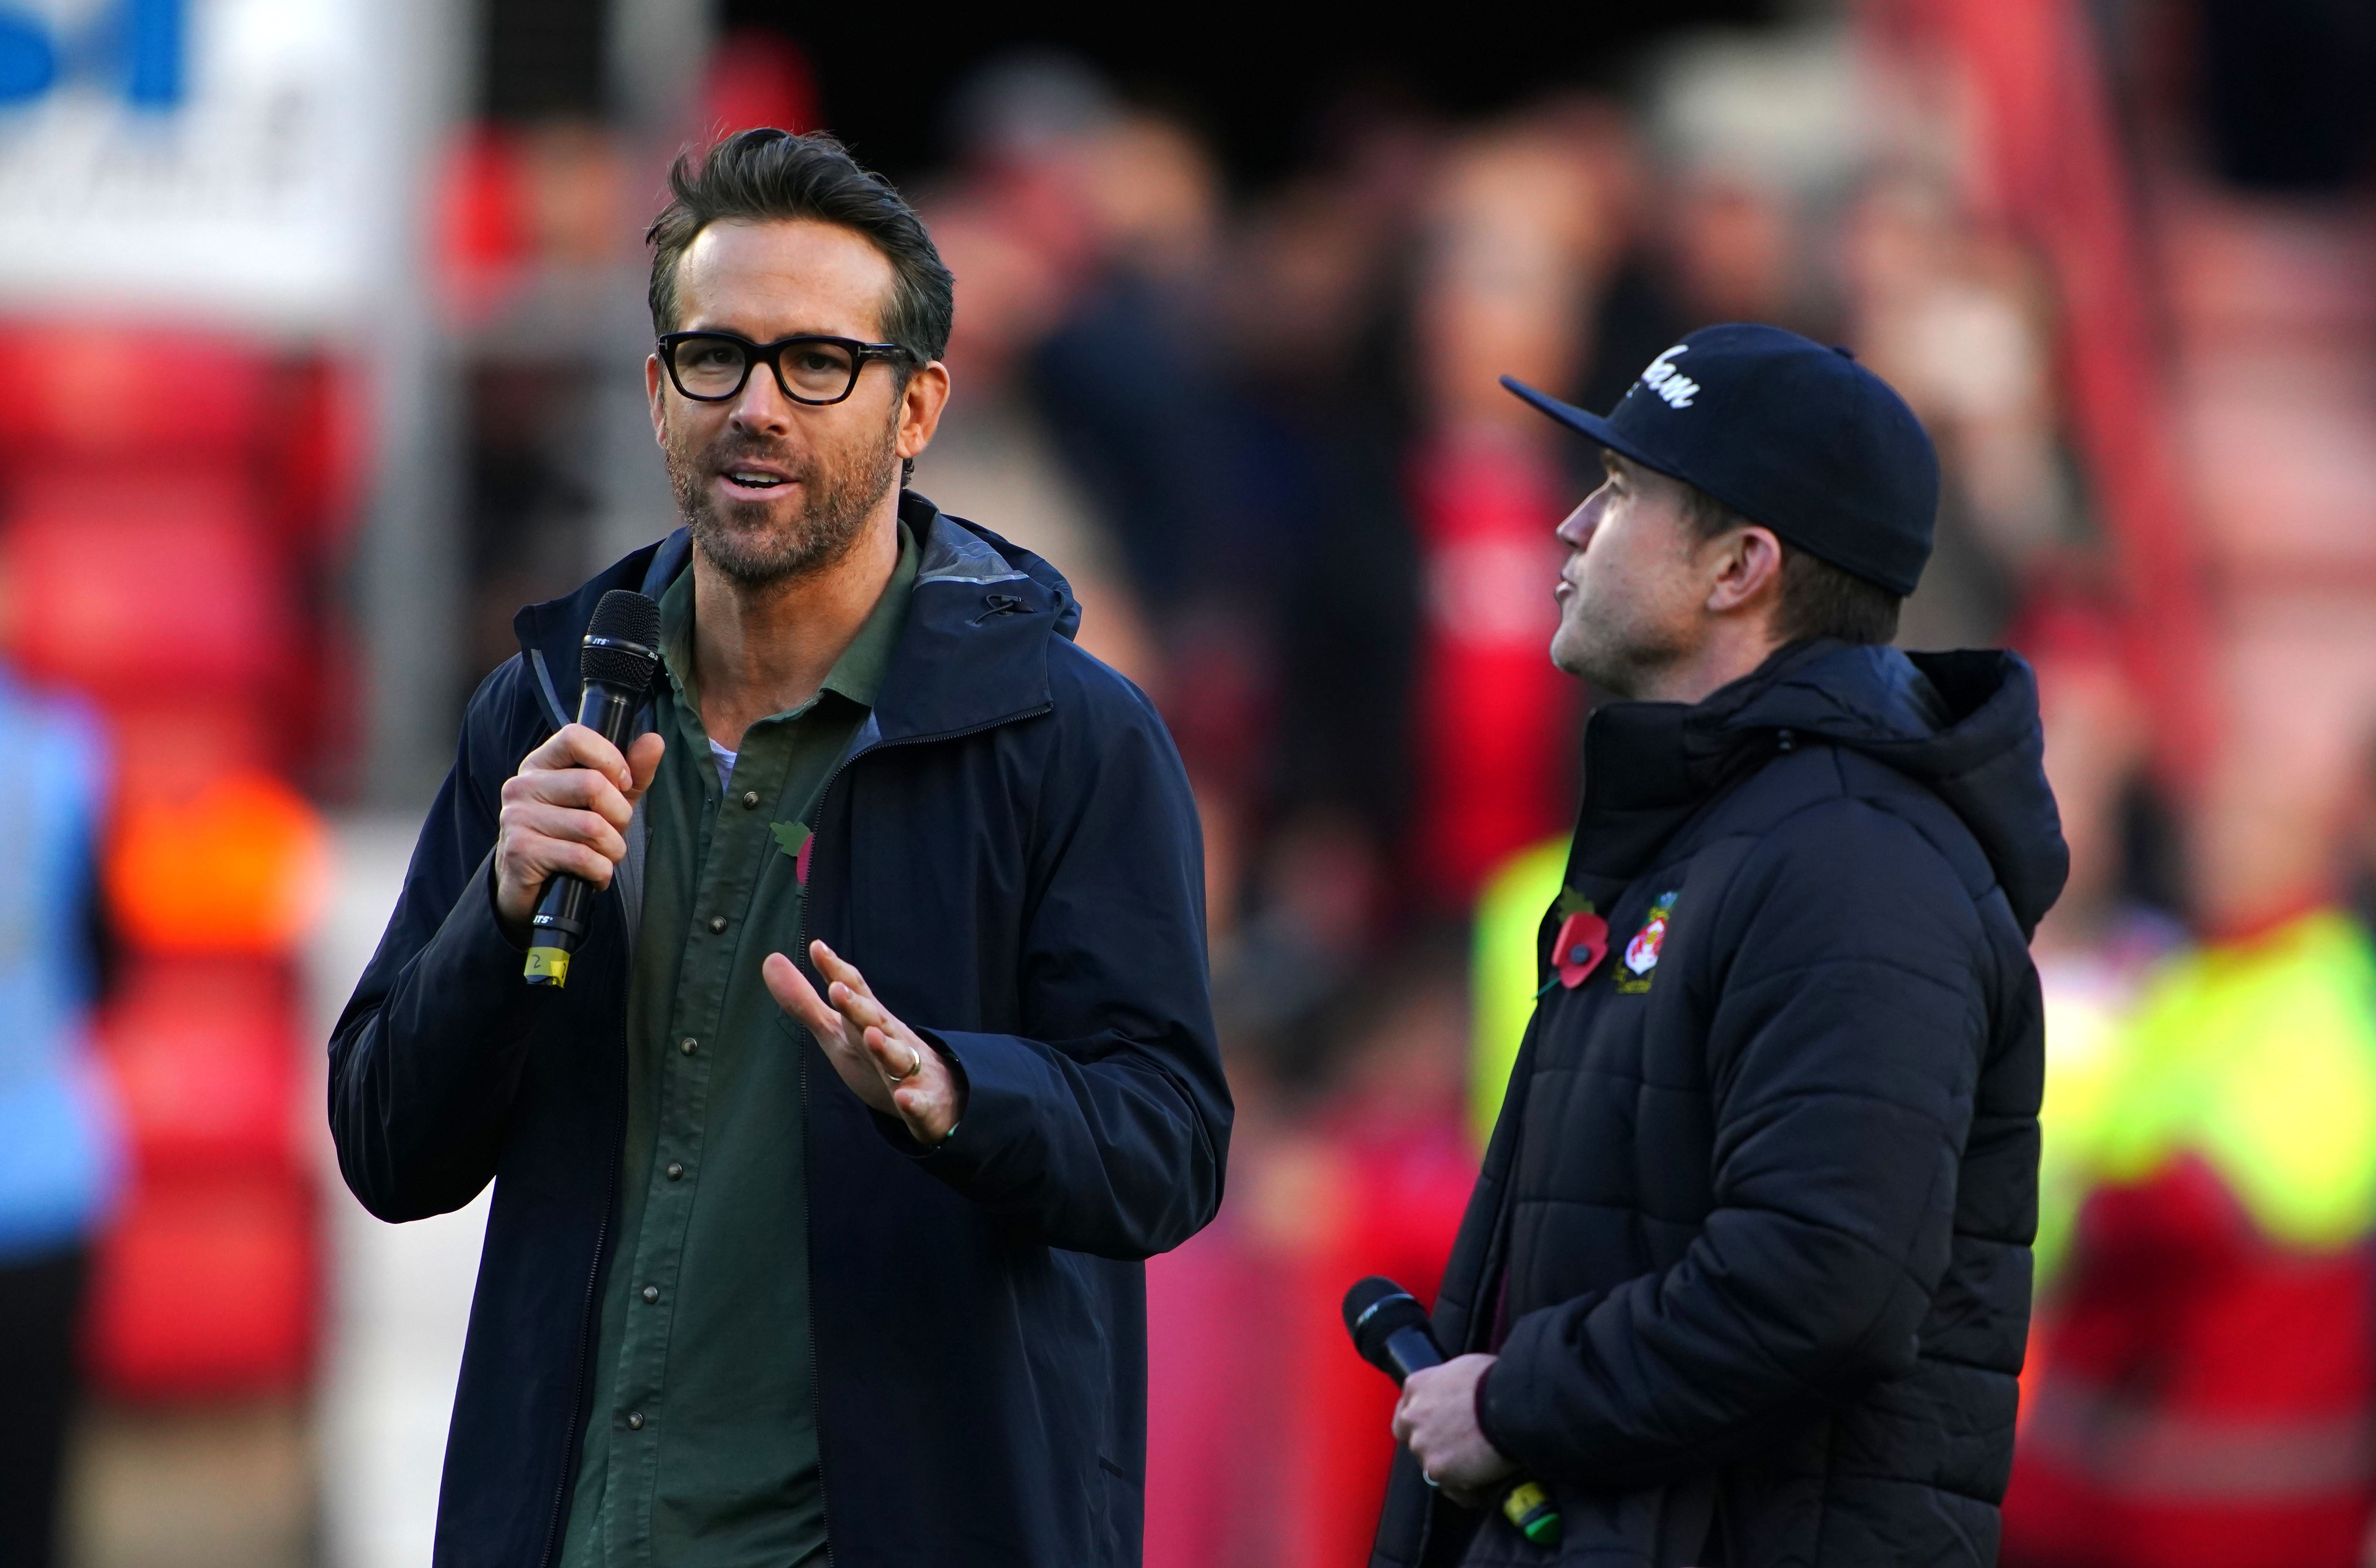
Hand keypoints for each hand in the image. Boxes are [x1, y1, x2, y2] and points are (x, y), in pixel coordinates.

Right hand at [494, 724, 666, 933]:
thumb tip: (654, 740)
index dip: (610, 760)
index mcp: (541, 764)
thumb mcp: (607, 802)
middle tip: (613, 832)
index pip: (575, 737)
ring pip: (591, 826)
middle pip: (592, 784)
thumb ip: (632, 772)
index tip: (621, 785)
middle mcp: (523, 785)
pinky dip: (600, 871)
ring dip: (612, 849)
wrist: (532, 890)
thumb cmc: (572, 839)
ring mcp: (516, 817)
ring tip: (603, 856)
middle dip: (619, 815)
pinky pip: (581, 857)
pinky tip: (593, 875)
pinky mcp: (520, 851)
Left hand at [763, 940, 965, 1144]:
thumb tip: (771, 960)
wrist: (936, 1093)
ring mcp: (911, 1071)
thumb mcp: (836, 1030)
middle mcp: (891, 1040)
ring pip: (900, 1057)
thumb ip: (804, 1001)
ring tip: (871, 1035)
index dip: (836, 971)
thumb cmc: (875, 1057)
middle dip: (857, 1006)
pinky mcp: (924, 1104)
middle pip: (874, 1020)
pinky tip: (906, 1100)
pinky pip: (920, 1104)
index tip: (817, 948)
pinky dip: (915, 1103)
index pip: (854, 992)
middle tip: (836, 989)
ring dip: (886, 1047)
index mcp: (869, 1021)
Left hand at [1392, 1354, 1514, 1507]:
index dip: (1423, 1422)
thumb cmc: (1494, 1381)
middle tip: (1459, 1448)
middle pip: (1414, 1438)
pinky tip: (1480, 1486)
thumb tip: (1456, 1395)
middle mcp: (1412, 1416)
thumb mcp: (1462, 1369)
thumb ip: (1446, 1385)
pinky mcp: (1438, 1469)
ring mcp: (1422, 1444)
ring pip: (1430, 1464)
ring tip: (1476, 1467)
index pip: (1407, 1410)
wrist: (1510, 1404)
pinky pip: (1449, 1486)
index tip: (1437, 1428)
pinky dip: (1464, 1489)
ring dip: (1449, 1467)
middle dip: (1433, 1445)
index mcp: (1416, 1387)